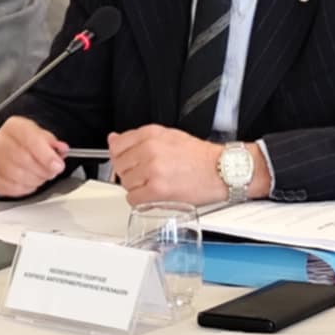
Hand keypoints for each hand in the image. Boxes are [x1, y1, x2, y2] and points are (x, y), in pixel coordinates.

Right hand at [0, 116, 67, 198]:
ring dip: (36, 180)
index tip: (58, 165)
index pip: (30, 139)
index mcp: (14, 127)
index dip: (46, 155)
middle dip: (43, 170)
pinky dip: (25, 188)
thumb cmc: (28, 143)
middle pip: (23, 159)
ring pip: (16, 176)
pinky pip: (10, 188)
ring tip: (42, 176)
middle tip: (53, 172)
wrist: (10, 148)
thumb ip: (53, 143)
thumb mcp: (43, 137)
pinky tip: (30, 182)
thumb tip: (61, 149)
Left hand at [107, 126, 266, 207]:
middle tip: (147, 175)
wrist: (221, 170)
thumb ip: (138, 139)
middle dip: (130, 172)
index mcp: (151, 134)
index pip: (117, 145)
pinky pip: (133, 199)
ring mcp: (152, 170)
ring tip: (155, 184)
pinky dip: (141, 201)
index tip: (129, 161)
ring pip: (125, 183)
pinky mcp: (157, 190)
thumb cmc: (199, 156)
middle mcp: (150, 150)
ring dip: (137, 187)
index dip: (122, 156)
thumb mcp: (168, 136)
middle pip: (120, 165)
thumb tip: (113, 140)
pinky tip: (154, 195)